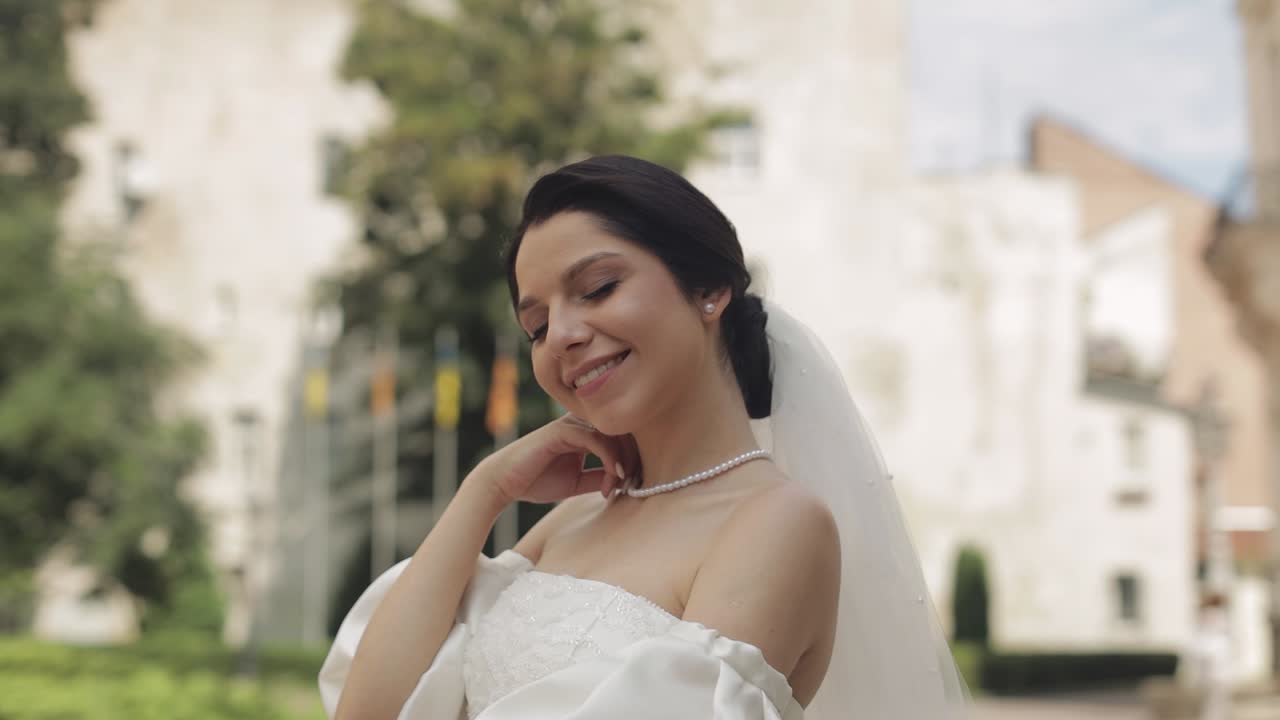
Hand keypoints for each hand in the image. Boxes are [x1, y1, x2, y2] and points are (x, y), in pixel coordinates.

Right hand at [482, 415, 639, 505]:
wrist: (504, 483)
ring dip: (624, 460)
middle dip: (634, 458)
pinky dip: (610, 457)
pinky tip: (614, 476)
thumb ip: (601, 477)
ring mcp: (571, 424)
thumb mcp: (578, 482)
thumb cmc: (537, 481)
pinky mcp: (561, 431)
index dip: (635, 457)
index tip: (634, 483)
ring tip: (622, 483)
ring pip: (612, 433)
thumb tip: (626, 479)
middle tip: (632, 484)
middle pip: (623, 431)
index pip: (622, 435)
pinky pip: (596, 439)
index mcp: (585, 432)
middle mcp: (580, 423)